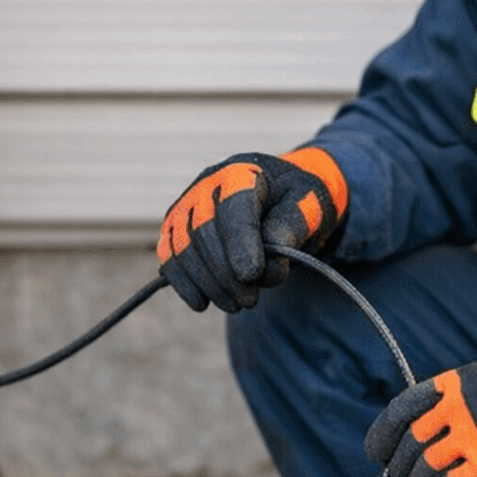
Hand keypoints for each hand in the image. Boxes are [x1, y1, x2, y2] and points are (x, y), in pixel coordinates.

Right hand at [156, 148, 347, 311]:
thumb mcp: (307, 206)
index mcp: (243, 172)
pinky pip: (169, 257)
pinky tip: (202, 302)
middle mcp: (207, 184)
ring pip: (184, 248)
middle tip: (250, 300)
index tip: (252, 275)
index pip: (234, 207)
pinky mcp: (174, 229)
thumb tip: (270, 262)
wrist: (278, 199)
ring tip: (235, 304)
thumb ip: (292, 227)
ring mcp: (186, 206)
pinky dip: (184, 283)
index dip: (240, 243)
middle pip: (205, 231)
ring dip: (209, 283)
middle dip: (226, 273)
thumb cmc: (294, 202)